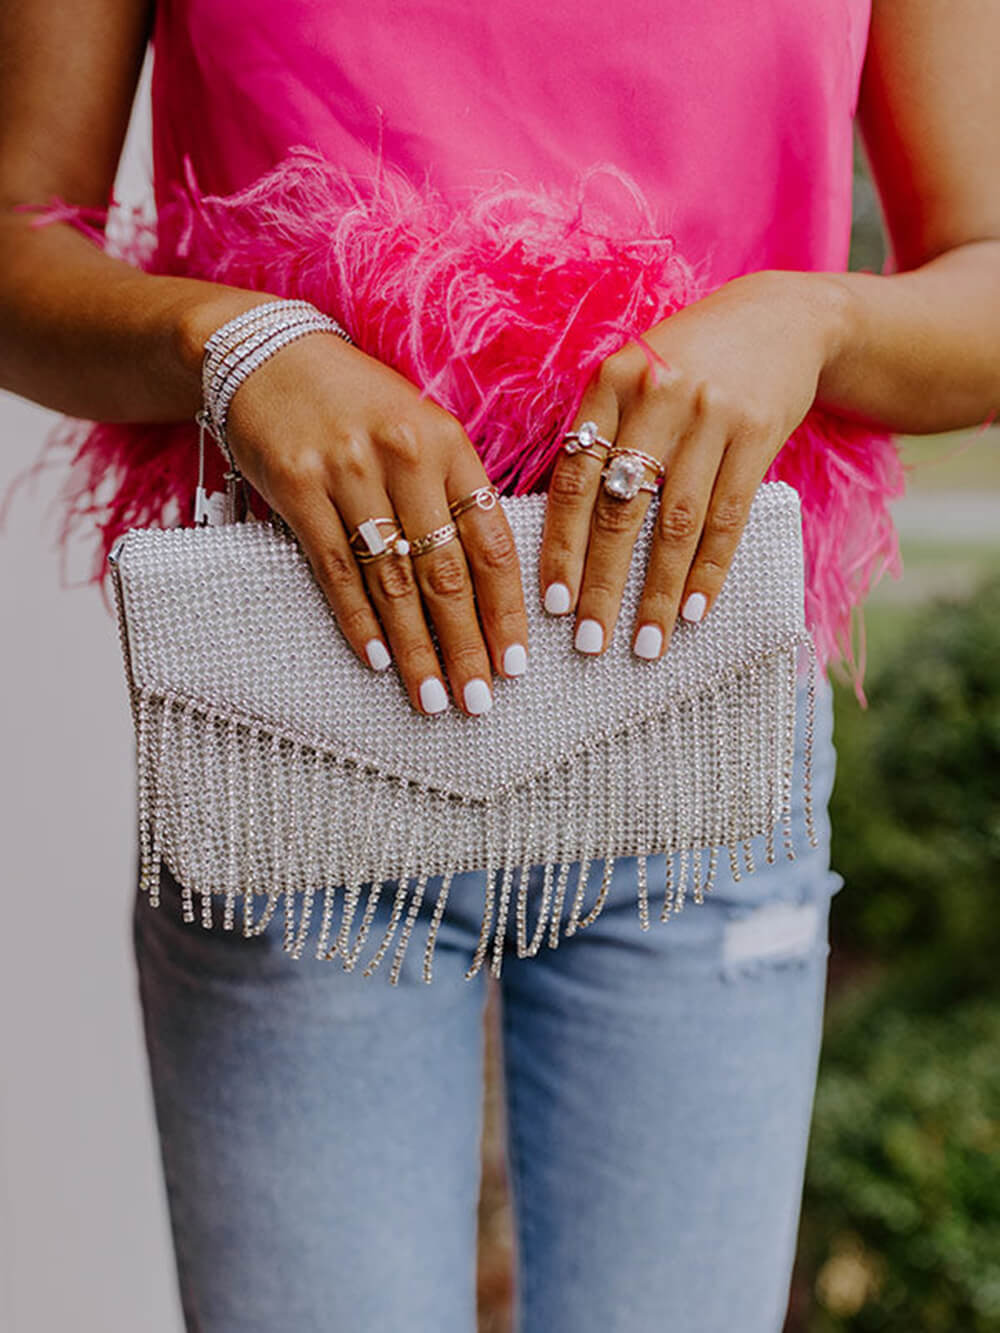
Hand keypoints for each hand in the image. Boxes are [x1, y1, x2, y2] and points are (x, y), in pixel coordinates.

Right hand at [220, 324, 528, 715]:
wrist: (268, 352)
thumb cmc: (355, 401)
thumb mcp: (419, 428)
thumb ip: (452, 491)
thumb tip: (487, 579)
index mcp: (448, 443)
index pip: (490, 541)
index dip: (506, 608)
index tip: (516, 662)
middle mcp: (405, 456)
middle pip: (445, 570)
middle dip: (466, 644)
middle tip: (480, 699)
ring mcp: (349, 471)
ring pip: (393, 579)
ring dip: (416, 647)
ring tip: (434, 697)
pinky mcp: (298, 486)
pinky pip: (335, 569)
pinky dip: (358, 619)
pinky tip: (379, 660)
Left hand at [538, 270, 843, 657]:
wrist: (781, 319)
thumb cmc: (688, 364)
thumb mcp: (634, 378)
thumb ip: (600, 437)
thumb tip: (561, 533)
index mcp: (610, 383)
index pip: (573, 479)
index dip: (561, 546)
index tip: (552, 605)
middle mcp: (656, 395)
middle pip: (620, 509)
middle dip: (603, 584)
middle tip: (590, 643)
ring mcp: (711, 413)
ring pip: (676, 523)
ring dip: (659, 592)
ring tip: (646, 644)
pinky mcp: (758, 432)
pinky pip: (729, 516)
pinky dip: (710, 570)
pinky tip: (695, 612)